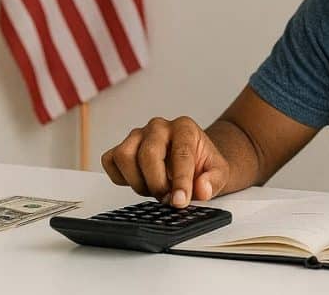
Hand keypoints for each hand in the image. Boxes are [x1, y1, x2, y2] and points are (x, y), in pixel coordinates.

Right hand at [101, 116, 230, 207]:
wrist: (191, 161)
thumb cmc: (202, 165)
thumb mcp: (218, 173)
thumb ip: (213, 181)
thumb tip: (201, 188)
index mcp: (184, 128)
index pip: (181, 153)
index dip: (180, 181)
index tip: (180, 201)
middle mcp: (159, 127)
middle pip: (148, 153)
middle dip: (156, 183)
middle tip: (166, 199)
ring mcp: (137, 135)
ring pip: (124, 156)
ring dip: (137, 181)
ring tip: (153, 190)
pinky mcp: (122, 146)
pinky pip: (110, 161)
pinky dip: (121, 177)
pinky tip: (139, 182)